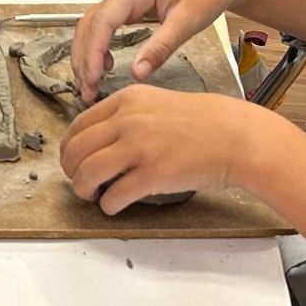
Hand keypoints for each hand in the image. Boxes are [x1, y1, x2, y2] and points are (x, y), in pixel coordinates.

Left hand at [62, 85, 305, 231]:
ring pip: (87, 174)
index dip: (70, 148)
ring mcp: (138, 147)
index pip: (78, 125)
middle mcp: (127, 120)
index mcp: (127, 99)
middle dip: (71, 171)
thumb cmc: (203, 121)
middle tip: (81, 182)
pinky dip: (108, 206)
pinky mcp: (151, 175)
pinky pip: (113, 196)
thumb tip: (101, 141)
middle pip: (76, 150)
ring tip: (95, 196)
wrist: (236, 137)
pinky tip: (115, 206)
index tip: (74, 160)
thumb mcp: (159, 103)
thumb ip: (128, 116)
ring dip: (84, 190)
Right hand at [71, 0, 250, 104]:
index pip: (101, 22)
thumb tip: (138, 72)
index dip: (92, 53)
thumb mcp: (187, 22)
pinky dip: (97, 47)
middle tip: (87, 90)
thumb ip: (160, 47)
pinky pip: (103, 26)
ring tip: (90, 84)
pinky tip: (104, 66)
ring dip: (87, 55)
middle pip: (89, 26)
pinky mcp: (128, 4)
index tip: (92, 79)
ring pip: (91, 26)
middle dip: (84, 59)